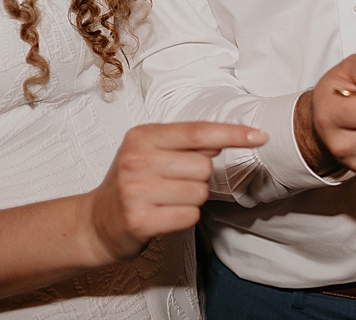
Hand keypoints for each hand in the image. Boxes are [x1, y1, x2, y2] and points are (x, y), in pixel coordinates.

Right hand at [82, 121, 265, 265]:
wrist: (95, 223)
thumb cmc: (131, 184)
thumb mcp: (150, 152)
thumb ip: (185, 143)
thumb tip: (224, 138)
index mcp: (142, 136)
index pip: (197, 131)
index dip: (232, 133)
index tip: (260, 136)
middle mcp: (136, 160)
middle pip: (204, 166)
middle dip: (198, 178)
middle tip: (172, 184)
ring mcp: (135, 191)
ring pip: (199, 193)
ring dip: (191, 200)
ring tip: (166, 200)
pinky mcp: (139, 220)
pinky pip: (190, 216)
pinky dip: (184, 218)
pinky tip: (163, 216)